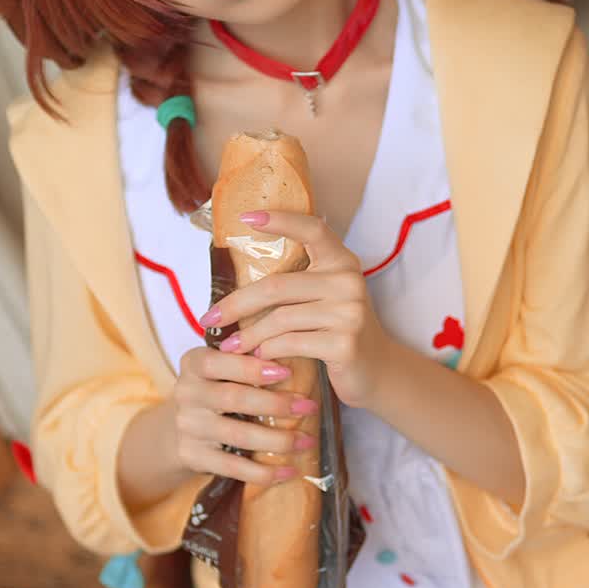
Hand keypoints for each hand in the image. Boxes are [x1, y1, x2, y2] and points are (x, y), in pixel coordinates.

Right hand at [173, 343, 319, 485]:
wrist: (183, 426)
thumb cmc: (217, 388)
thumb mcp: (223, 368)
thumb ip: (248, 359)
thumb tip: (299, 353)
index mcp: (194, 363)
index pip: (219, 362)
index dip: (253, 368)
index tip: (288, 372)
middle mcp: (186, 393)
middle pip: (234, 398)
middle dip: (276, 404)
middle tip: (309, 407)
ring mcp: (187, 426)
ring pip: (238, 435)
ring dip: (278, 440)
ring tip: (306, 441)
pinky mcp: (191, 455)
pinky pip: (233, 466)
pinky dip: (264, 472)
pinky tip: (289, 471)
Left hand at [199, 209, 391, 408]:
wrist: (377, 370)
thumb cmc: (339, 331)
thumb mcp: (325, 298)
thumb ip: (297, 283)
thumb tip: (237, 283)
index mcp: (342, 261)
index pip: (312, 229)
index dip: (281, 220)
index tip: (246, 217)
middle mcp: (349, 281)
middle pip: (278, 286)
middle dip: (237, 304)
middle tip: (210, 318)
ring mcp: (350, 312)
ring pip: (280, 319)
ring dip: (249, 336)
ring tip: (231, 347)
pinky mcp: (346, 344)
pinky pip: (291, 343)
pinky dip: (268, 351)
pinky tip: (258, 358)